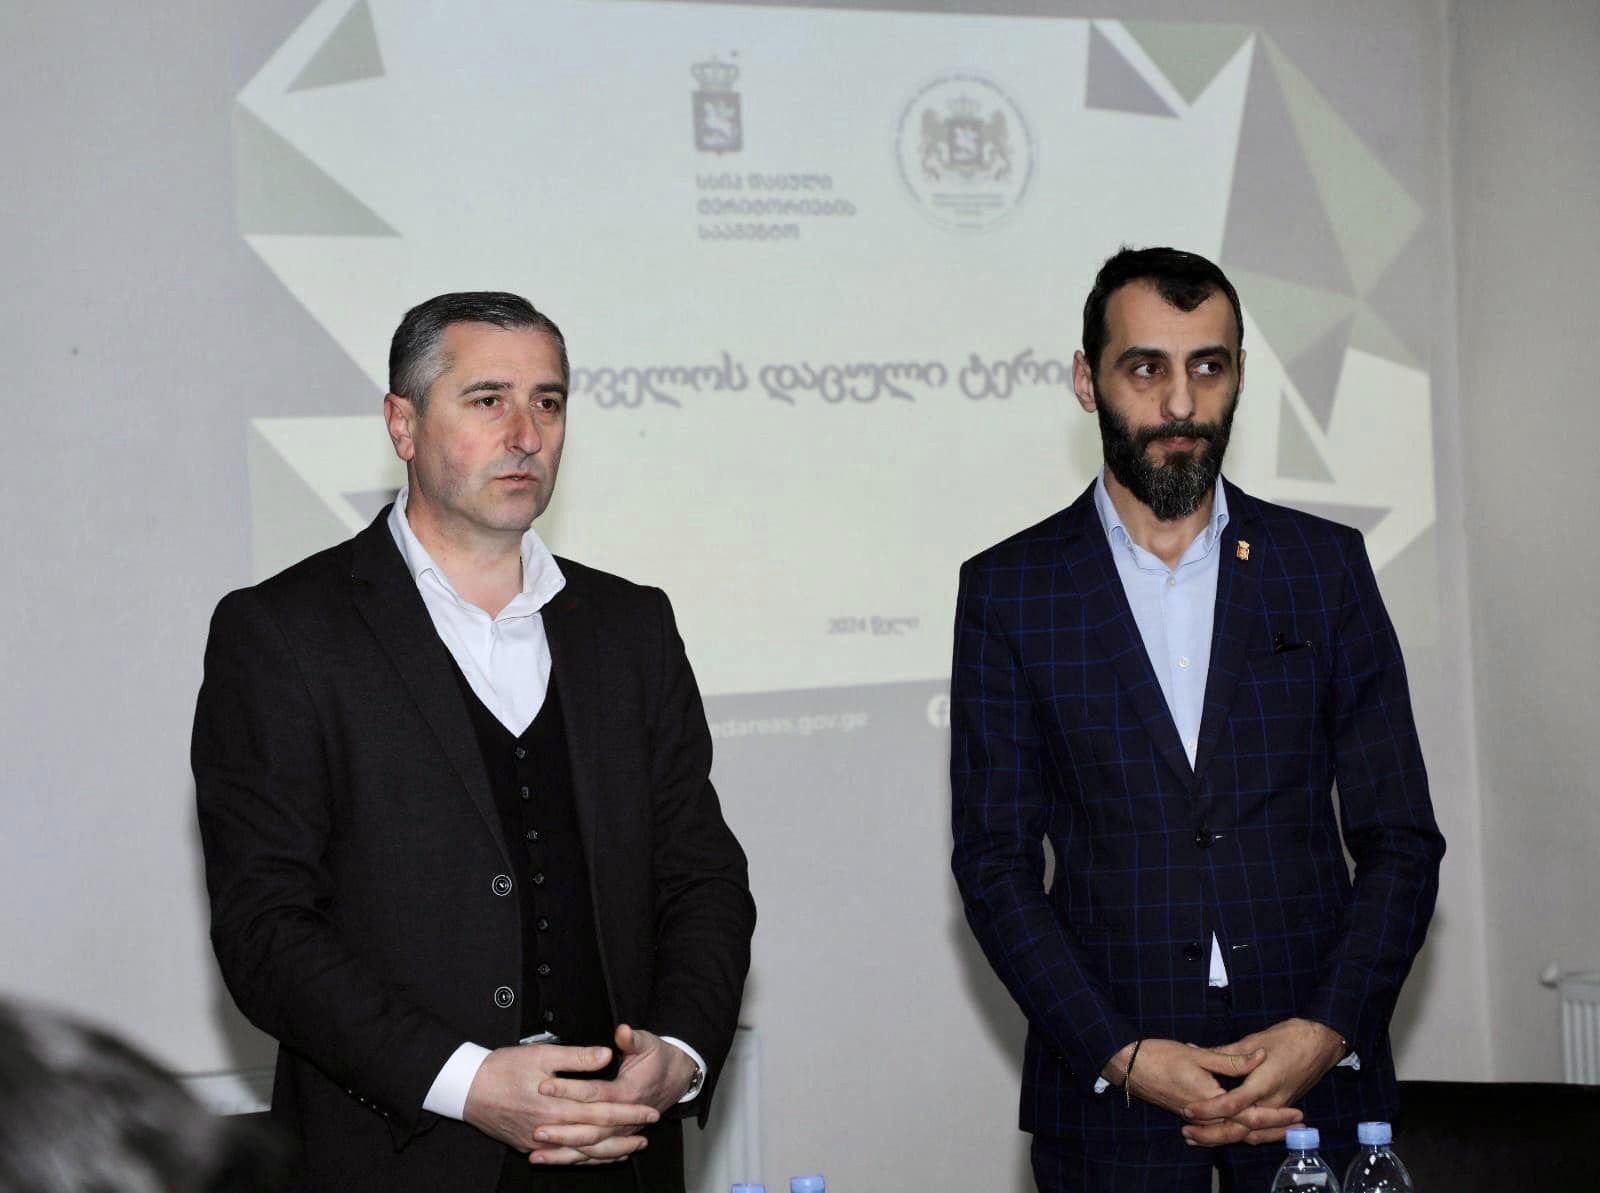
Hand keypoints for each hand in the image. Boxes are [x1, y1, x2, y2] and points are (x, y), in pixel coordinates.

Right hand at [462, 1043, 658, 1162]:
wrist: (466, 1089)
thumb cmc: (503, 1069)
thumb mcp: (542, 1054)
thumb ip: (577, 1058)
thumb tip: (607, 1055)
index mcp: (558, 1104)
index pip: (603, 1111)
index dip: (629, 1111)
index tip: (649, 1110)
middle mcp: (551, 1128)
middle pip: (597, 1137)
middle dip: (625, 1134)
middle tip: (648, 1132)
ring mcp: (539, 1142)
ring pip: (581, 1153)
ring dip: (608, 1152)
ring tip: (630, 1149)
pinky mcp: (528, 1146)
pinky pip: (563, 1158)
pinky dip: (583, 1159)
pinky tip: (596, 1157)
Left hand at [529, 1025, 698, 1163]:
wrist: (676, 1078)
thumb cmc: (658, 1059)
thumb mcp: (647, 1042)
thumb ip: (631, 1038)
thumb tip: (622, 1031)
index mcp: (627, 1093)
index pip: (594, 1094)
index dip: (569, 1090)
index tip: (544, 1086)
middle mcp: (624, 1117)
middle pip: (590, 1129)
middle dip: (562, 1131)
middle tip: (536, 1128)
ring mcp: (621, 1131)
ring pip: (590, 1149)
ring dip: (564, 1151)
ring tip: (537, 1151)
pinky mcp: (617, 1138)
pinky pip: (594, 1156)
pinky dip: (573, 1159)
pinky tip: (552, 1160)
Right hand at [1102, 1040, 1303, 1146]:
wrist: (1128, 1065)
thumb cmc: (1160, 1056)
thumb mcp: (1199, 1055)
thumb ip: (1232, 1060)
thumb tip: (1260, 1056)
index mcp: (1211, 1099)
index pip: (1250, 1115)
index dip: (1276, 1116)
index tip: (1298, 1114)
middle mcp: (1206, 1114)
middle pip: (1245, 1131)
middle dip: (1273, 1130)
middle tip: (1298, 1127)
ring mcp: (1197, 1116)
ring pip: (1232, 1133)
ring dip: (1258, 1132)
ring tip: (1279, 1129)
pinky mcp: (1191, 1113)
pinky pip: (1219, 1129)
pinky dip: (1237, 1130)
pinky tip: (1246, 1127)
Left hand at [1180, 1019, 1344, 1146]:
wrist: (1320, 1043)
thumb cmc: (1289, 1038)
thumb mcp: (1253, 1040)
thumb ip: (1225, 1053)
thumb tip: (1195, 1048)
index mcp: (1263, 1084)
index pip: (1231, 1104)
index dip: (1209, 1109)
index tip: (1188, 1109)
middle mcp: (1271, 1102)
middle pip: (1240, 1128)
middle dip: (1212, 1134)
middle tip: (1187, 1133)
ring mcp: (1278, 1108)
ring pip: (1250, 1134)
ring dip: (1224, 1138)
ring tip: (1199, 1138)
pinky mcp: (1281, 1109)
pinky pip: (1260, 1129)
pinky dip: (1242, 1135)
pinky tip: (1225, 1134)